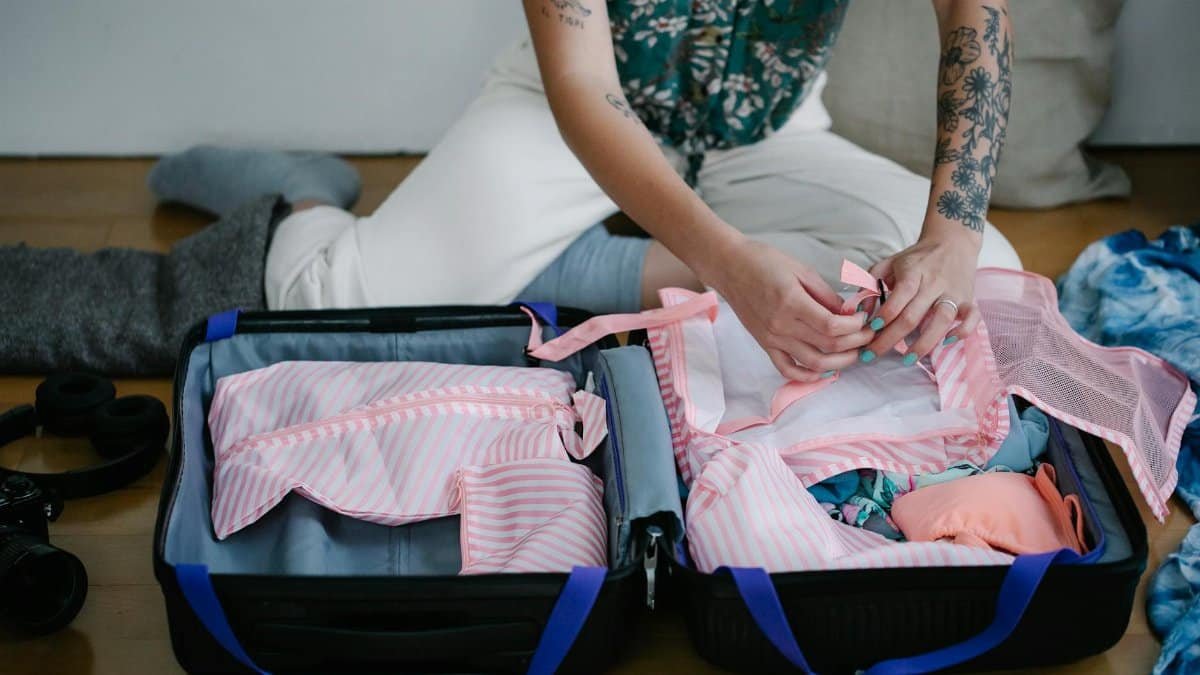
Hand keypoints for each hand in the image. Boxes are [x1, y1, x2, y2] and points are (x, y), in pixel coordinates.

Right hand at [700, 237, 872, 381]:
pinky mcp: (765, 344)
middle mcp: (781, 325)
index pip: (832, 326)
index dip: (855, 326)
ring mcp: (772, 338)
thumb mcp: (801, 270)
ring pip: (813, 363)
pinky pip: (787, 369)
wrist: (730, 267)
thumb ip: (826, 295)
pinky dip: (807, 376)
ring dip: (840, 363)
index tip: (863, 318)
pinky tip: (824, 372)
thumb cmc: (764, 262)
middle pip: (828, 346)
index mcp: (792, 303)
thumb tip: (848, 314)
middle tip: (868, 335)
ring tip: (854, 353)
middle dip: (855, 343)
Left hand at [864, 234, 981, 361]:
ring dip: (924, 343)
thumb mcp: (888, 264)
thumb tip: (859, 311)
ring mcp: (953, 292)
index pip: (900, 296)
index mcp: (913, 272)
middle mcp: (934, 283)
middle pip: (913, 315)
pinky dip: (963, 331)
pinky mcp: (969, 299)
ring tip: (907, 359)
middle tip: (873, 355)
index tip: (871, 329)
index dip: (885, 314)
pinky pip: (972, 318)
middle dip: (891, 338)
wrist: (952, 242)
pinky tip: (946, 343)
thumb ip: (869, 284)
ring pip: (942, 320)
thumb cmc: (915, 258)